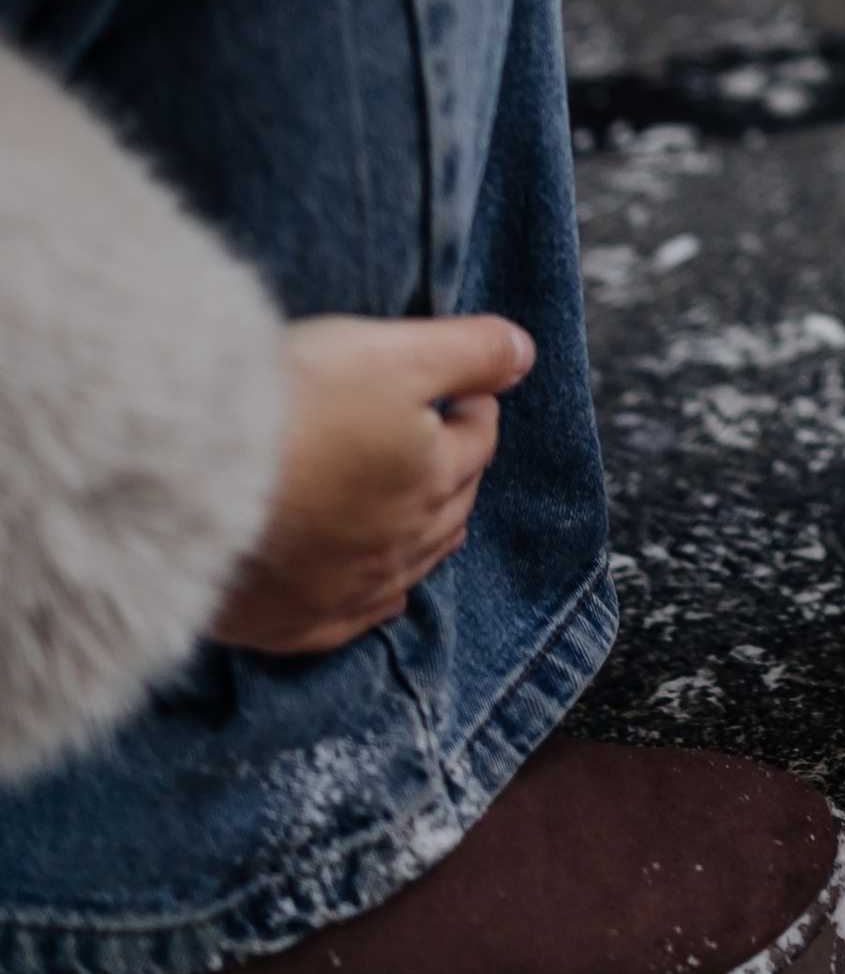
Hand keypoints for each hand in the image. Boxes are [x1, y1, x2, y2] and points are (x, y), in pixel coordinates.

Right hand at [212, 314, 534, 655]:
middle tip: (447, 439)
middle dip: (456, 468)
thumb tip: (524, 352)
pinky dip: (371, 603)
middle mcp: (398, 544)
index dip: (474, 404)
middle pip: (449, 505)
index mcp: (432, 480)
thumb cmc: (295, 405)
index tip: (463, 386)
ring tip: (435, 513)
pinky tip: (380, 598)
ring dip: (428, 536)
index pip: (476, 439)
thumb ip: (471, 351)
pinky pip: (346, 622)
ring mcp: (342, 590)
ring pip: (409, 566)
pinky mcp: (285, 621)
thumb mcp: (396, 352)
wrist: (191, 475)